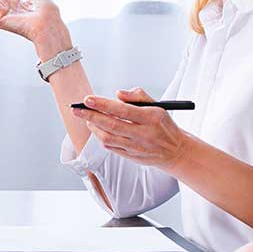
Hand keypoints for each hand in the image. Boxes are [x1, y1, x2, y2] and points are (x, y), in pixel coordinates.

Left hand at [70, 88, 191, 169]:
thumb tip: (117, 94)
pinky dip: (101, 138)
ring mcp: (137, 147)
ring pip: (109, 138)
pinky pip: (112, 148)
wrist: (176, 151)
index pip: (122, 110)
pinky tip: (97, 129)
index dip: (103, 104)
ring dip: (94, 128)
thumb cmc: (163, 125)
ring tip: (86, 119)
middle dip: (91, 116)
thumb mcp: (157, 106)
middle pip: (112, 125)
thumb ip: (137, 96)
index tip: (88, 99)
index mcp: (151, 118)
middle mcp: (144, 134)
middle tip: (77, 109)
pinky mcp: (132, 157)